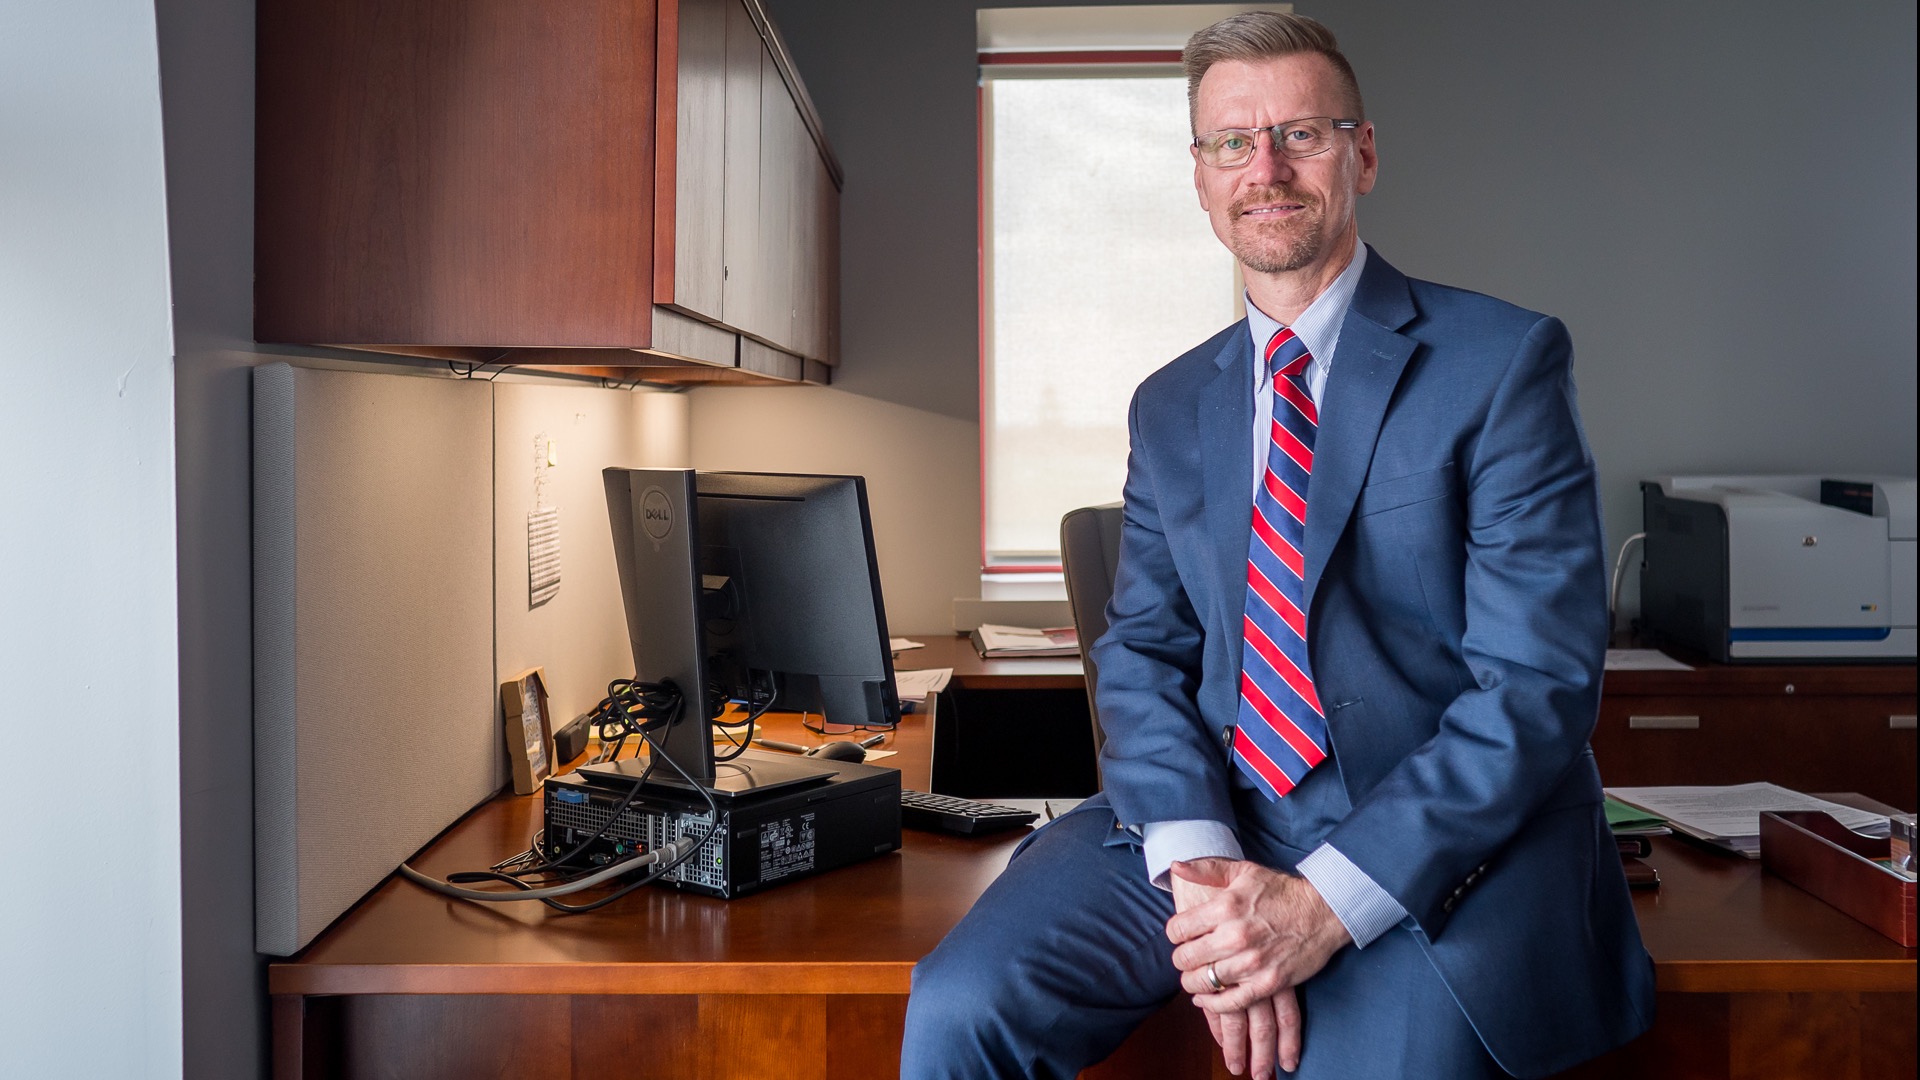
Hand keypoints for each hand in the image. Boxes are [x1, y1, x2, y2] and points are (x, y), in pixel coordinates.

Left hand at [1169, 858, 1296, 1075]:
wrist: (1322, 912)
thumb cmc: (1280, 891)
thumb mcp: (1243, 871)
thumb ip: (1206, 869)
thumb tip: (1175, 867)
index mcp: (1225, 907)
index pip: (1177, 930)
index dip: (1174, 934)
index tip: (1182, 935)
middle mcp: (1235, 936)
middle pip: (1185, 959)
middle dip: (1182, 959)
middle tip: (1189, 957)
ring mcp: (1252, 963)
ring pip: (1202, 982)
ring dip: (1194, 982)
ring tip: (1197, 976)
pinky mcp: (1267, 983)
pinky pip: (1229, 1003)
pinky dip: (1213, 1004)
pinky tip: (1206, 998)